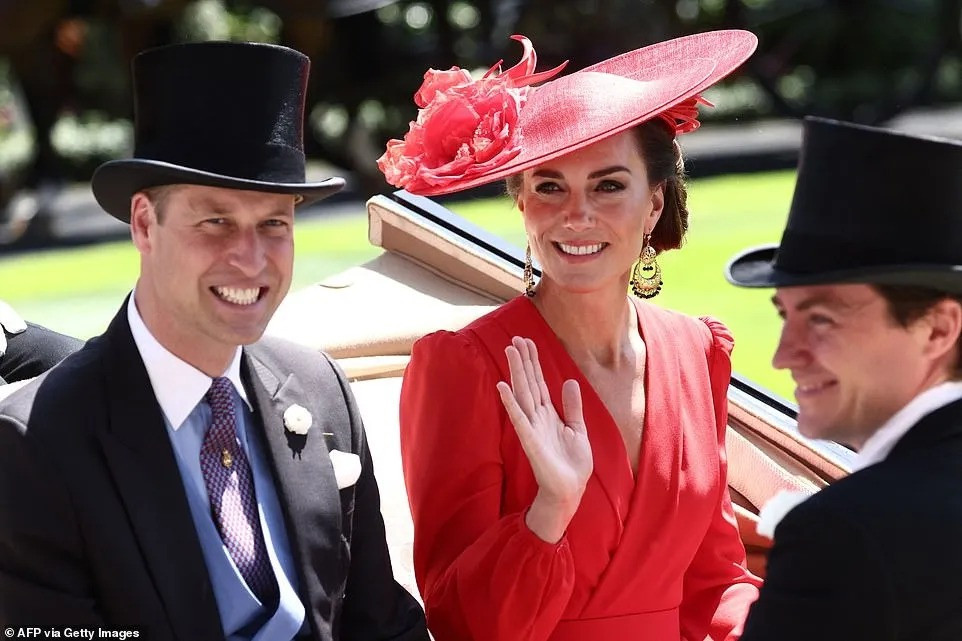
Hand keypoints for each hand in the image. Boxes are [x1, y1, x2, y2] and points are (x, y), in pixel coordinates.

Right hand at [497, 337, 592, 541]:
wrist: (570, 490)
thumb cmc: (572, 464)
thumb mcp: (578, 429)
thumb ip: (572, 406)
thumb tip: (569, 381)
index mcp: (549, 414)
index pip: (539, 382)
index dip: (534, 362)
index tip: (527, 342)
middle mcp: (537, 417)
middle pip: (529, 383)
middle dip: (523, 361)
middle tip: (516, 338)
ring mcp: (532, 427)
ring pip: (523, 394)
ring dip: (516, 373)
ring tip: (510, 352)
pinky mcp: (530, 440)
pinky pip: (519, 418)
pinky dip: (511, 402)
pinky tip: (503, 387)